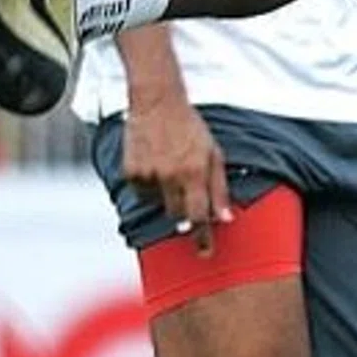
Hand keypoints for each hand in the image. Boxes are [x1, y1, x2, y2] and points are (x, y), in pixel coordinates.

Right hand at [122, 100, 233, 254]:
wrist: (157, 103)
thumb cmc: (190, 128)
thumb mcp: (214, 154)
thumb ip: (220, 188)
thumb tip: (226, 219)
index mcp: (194, 171)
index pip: (199, 215)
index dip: (202, 237)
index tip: (205, 253)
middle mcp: (170, 176)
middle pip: (178, 215)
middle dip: (185, 211)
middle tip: (185, 192)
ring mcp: (148, 175)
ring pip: (159, 205)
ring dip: (167, 196)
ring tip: (170, 168)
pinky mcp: (130, 172)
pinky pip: (142, 193)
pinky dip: (150, 186)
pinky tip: (155, 164)